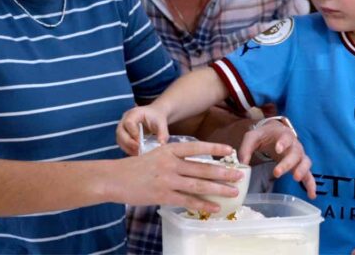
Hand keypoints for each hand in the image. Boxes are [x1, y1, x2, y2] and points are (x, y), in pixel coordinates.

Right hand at [109, 141, 242, 211]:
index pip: (197, 147)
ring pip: (198, 184)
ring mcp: (167, 180)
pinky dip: (203, 204)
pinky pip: (187, 200)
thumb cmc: (135, 167)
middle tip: (240, 174)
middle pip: (202, 167)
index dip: (215, 149)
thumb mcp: (155, 154)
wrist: (114, 178)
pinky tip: (214, 207)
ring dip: (218, 188)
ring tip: (233, 191)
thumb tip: (195, 165)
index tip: (230, 150)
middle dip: (223, 172)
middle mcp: (171, 163)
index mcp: (169, 149)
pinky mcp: (163, 195)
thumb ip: (174, 158)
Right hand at [117, 105, 170, 155]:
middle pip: (120, 131)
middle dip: (128, 142)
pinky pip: (122, 143)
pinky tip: (136, 153)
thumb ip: (162, 134)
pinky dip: (128, 149)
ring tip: (138, 153)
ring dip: (127, 147)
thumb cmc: (157, 118)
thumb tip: (161, 145)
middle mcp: (125, 119)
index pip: (129, 123)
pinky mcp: (123, 135)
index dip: (133, 133)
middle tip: (138, 149)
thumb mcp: (161, 124)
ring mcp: (122, 127)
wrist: (154, 116)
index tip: (140, 142)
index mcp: (134, 113)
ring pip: (119, 139)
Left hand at [239, 120, 316, 198]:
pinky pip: (309, 175)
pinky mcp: (300, 166)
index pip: (286, 137)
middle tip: (277, 172)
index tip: (278, 149)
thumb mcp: (253, 137)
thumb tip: (242, 165)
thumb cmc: (264, 135)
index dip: (283, 143)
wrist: (275, 133)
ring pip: (305, 162)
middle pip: (295, 153)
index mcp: (283, 135)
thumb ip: (246, 148)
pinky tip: (311, 195)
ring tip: (296, 179)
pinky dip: (311, 185)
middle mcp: (295, 145)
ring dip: (302, 171)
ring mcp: (299, 156)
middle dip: (287, 163)